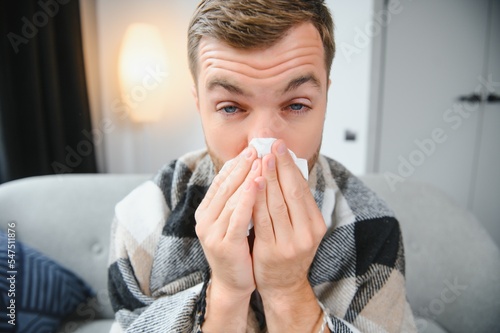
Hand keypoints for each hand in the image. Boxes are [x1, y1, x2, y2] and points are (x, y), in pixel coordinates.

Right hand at [195, 147, 261, 331]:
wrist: (234, 282)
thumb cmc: (238, 248)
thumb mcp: (233, 220)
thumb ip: (237, 199)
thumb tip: (251, 171)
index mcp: (205, 212)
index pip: (220, 182)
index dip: (234, 164)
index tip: (250, 149)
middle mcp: (204, 220)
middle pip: (225, 186)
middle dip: (241, 166)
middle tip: (256, 148)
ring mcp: (212, 232)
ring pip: (232, 198)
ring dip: (247, 177)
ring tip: (260, 160)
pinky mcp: (225, 243)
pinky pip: (238, 216)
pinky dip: (248, 198)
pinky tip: (258, 183)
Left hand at [252, 140, 326, 330]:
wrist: (283, 285)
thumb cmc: (289, 250)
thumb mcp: (300, 228)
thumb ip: (295, 204)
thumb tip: (287, 169)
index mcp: (316, 225)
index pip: (302, 189)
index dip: (291, 167)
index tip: (282, 148)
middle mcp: (307, 234)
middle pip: (292, 193)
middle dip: (281, 167)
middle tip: (272, 146)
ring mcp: (290, 243)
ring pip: (276, 204)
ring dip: (268, 178)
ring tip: (261, 159)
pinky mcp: (271, 250)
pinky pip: (262, 219)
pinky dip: (257, 200)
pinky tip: (252, 183)